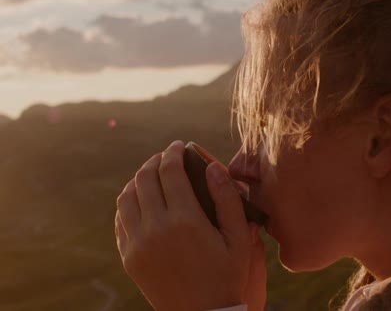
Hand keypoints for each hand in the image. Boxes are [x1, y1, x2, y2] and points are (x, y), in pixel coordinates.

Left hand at [114, 140, 266, 310]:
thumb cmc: (227, 275)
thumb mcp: (239, 238)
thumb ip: (227, 199)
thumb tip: (212, 166)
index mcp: (186, 220)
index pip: (170, 171)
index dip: (174, 152)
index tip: (179, 145)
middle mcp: (156, 228)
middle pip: (145, 178)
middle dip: (156, 161)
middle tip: (167, 157)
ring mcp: (138, 243)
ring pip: (126, 197)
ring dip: (138, 179)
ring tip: (152, 175)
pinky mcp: (129, 257)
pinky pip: (120, 220)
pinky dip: (127, 202)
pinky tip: (140, 200)